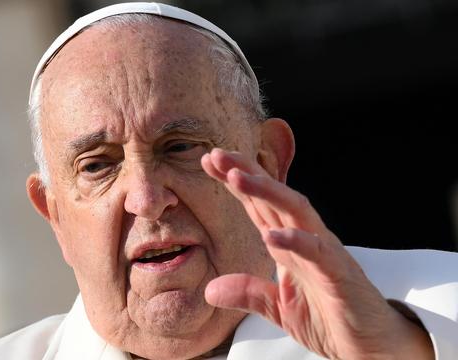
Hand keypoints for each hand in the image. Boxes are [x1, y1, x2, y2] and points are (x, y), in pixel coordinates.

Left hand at [201, 148, 432, 359]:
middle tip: (216, 155)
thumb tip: (210, 290)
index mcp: (288, 245)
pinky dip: (296, 241)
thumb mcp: (278, 308)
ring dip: (266, 191)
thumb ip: (248, 293)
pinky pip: (318, 252)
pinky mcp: (339, 274)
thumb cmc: (331, 319)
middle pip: (273, 197)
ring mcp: (324, 253)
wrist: (371, 347)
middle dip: (245, 172)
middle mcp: (305, 240)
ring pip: (295, 211)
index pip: (258, 205)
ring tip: (237, 176)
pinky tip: (271, 235)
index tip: (208, 161)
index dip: (235, 182)